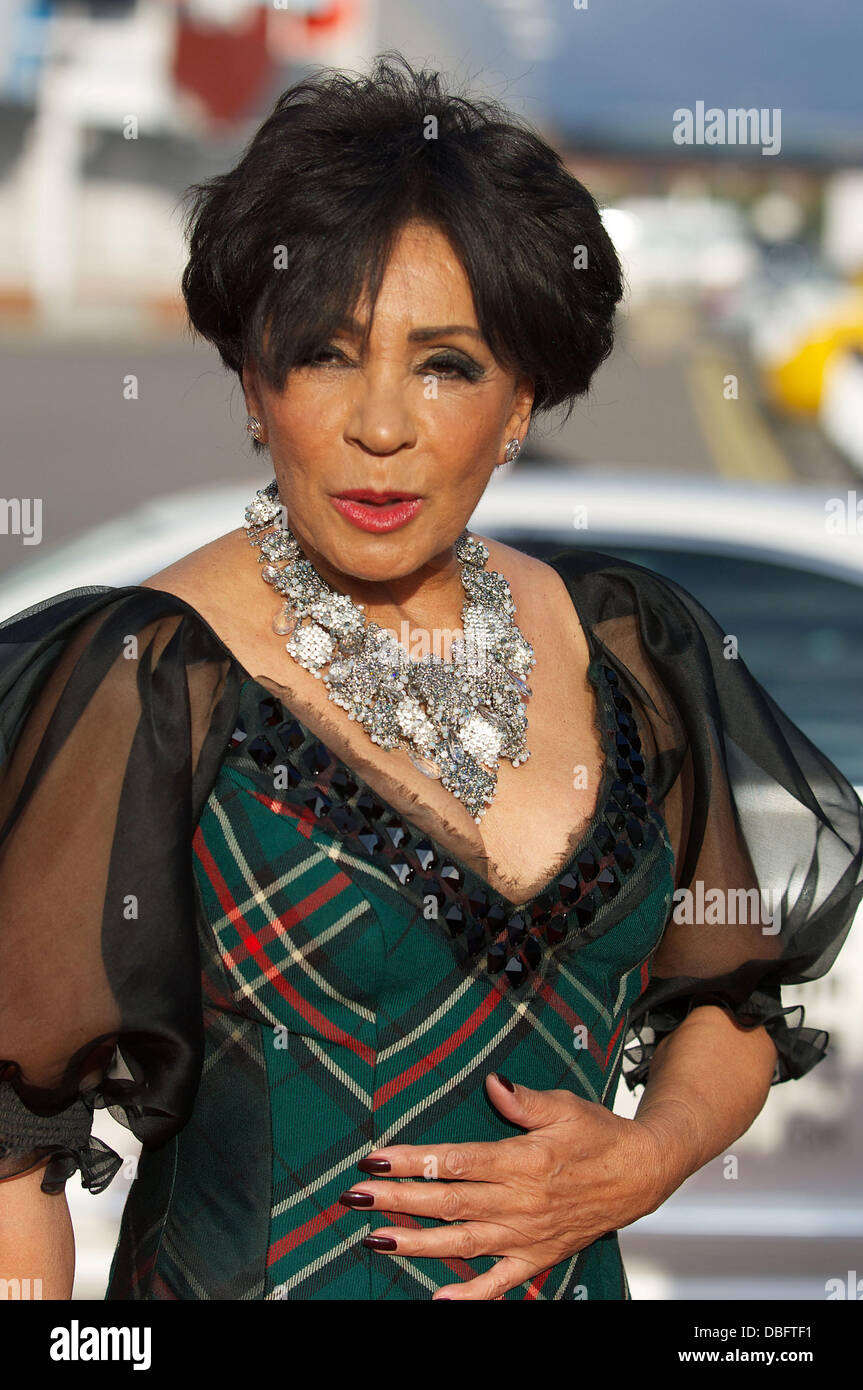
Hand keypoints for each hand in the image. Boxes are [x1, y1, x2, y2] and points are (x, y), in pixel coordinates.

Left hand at [337, 1072, 679, 1299]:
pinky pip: (500, 1281)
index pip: (455, 1162)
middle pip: (448, 1203)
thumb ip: (525, 1100)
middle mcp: (520, 1202)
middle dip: (398, 1201)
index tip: (376, 1160)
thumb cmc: (601, 1135)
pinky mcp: (538, 1256)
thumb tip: (493, 1084)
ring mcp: (527, 1234)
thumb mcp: (565, 1106)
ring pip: (462, 1242)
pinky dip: (470, 1294)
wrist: (641, 1174)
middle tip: (356, 1198)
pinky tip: (439, 1299)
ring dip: (417, 1243)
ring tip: (377, 1239)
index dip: (413, 1161)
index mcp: (522, 1161)